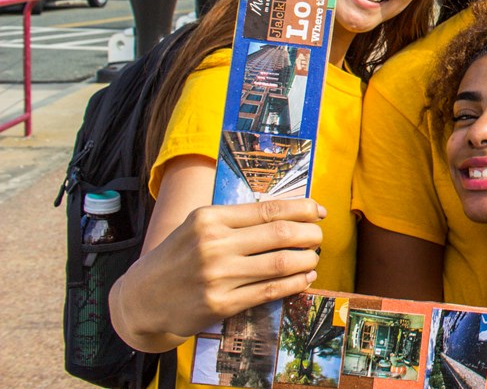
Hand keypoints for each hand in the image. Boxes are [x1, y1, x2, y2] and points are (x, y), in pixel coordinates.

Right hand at [110, 199, 323, 351]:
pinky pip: (269, 291)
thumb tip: (290, 212)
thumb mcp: (198, 227)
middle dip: (309, 234)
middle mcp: (213, 244)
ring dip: (306, 260)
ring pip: (279, 263)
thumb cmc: (178, 257)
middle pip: (280, 234)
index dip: (302, 209)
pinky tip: (303, 279)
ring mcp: (216, 276)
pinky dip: (294, 284)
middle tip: (318, 237)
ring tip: (313, 258)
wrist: (140, 299)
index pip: (268, 209)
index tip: (318, 211)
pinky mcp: (220, 304)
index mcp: (209, 218)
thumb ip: (237, 220)